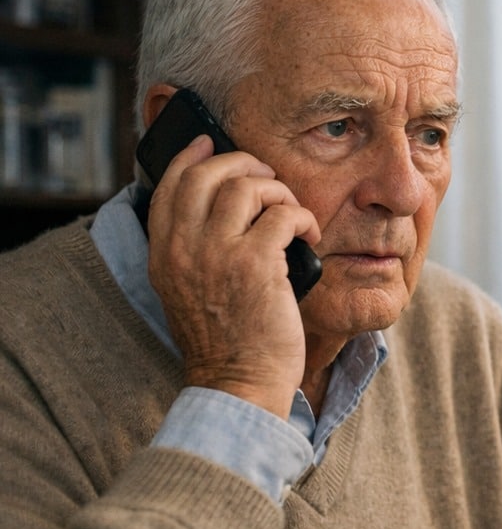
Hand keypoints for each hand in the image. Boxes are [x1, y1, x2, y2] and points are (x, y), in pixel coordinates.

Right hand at [145, 135, 320, 417]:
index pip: (170, 185)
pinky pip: (284, 214)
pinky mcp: (256, 264)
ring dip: (279, 191)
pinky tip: (309, 235)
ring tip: (292, 212)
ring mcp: (218, 254)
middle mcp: (184, 248)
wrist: (238, 383)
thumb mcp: (190, 291)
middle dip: (244, 164)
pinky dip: (302, 218)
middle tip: (269, 178)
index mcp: (164, 254)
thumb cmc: (227, 342)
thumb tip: (218, 209)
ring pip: (247, 186)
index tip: (211, 144)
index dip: (192, 157)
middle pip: (207, 174)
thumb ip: (194, 251)